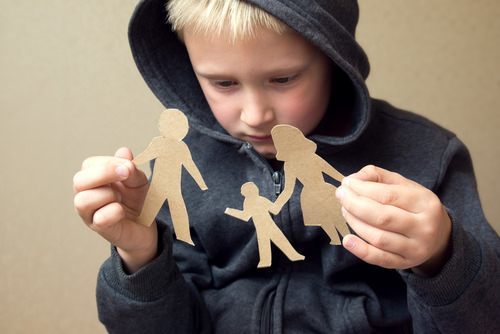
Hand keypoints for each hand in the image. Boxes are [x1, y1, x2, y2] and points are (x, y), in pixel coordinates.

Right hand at [73, 147, 157, 272]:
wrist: (145, 226)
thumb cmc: (136, 200)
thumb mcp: (137, 180)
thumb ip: (130, 168)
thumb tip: (124, 152)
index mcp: (93, 180)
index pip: (89, 165)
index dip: (109, 162)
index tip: (129, 166)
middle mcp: (86, 195)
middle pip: (79, 181)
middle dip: (104, 173)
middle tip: (126, 173)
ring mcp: (90, 214)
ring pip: (83, 201)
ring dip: (108, 194)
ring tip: (121, 197)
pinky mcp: (100, 229)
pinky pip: (100, 218)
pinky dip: (114, 211)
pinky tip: (123, 211)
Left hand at [335, 165, 451, 275]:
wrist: (439, 237)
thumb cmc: (415, 207)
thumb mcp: (405, 186)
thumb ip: (379, 176)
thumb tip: (354, 179)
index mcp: (425, 203)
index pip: (387, 195)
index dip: (362, 188)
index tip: (346, 183)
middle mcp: (424, 227)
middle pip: (382, 217)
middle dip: (354, 204)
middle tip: (340, 195)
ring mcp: (415, 248)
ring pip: (378, 238)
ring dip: (355, 223)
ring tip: (345, 210)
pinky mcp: (404, 263)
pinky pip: (379, 258)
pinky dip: (360, 250)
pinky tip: (347, 240)